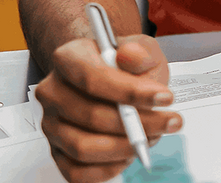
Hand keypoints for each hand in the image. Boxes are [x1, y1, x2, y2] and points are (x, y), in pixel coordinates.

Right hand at [36, 34, 178, 182]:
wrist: (112, 79)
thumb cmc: (124, 66)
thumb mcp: (141, 49)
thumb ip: (140, 51)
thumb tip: (131, 57)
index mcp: (68, 59)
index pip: (92, 78)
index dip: (130, 91)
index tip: (164, 97)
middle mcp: (53, 92)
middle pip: (92, 116)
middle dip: (138, 124)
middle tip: (168, 121)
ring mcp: (52, 125)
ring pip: (84, 148)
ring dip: (125, 147)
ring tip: (151, 137)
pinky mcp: (58, 151)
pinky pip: (78, 172)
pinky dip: (108, 168)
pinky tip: (128, 154)